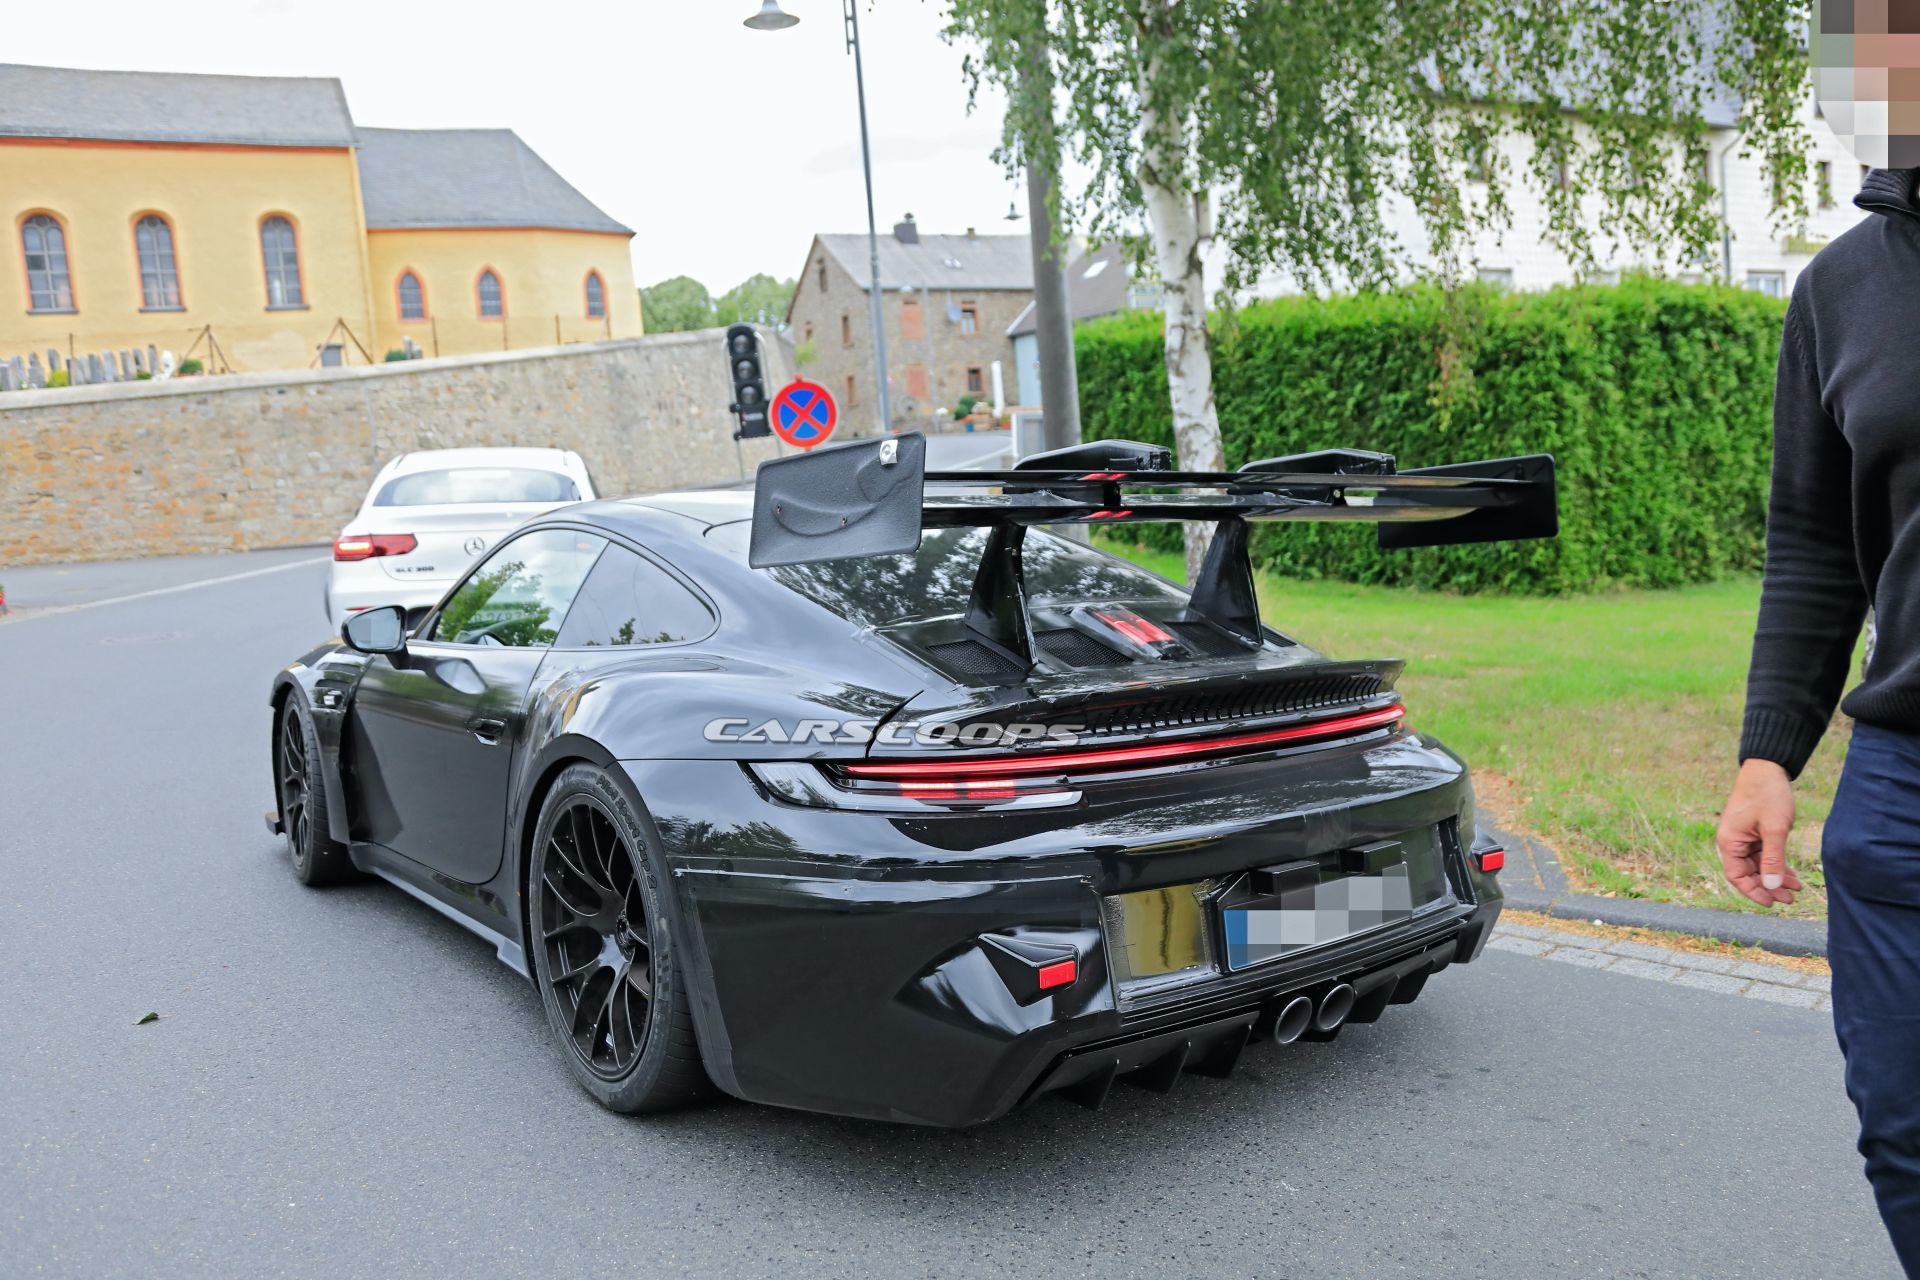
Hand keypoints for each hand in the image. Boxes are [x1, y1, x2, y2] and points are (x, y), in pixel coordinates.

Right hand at [1715, 759, 1803, 906]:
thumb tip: (1771, 887)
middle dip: (1769, 887)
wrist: (1768, 768)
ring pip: (1757, 866)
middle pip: (1748, 873)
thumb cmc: (1768, 795)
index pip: (1736, 877)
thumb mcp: (1774, 829)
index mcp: (1730, 842)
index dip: (1754, 892)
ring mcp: (1743, 837)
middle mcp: (1733, 842)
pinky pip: (1763, 855)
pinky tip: (1791, 874)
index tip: (1773, 902)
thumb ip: (1773, 860)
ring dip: (1775, 877)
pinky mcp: (1753, 832)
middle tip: (1791, 898)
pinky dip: (1776, 865)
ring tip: (1796, 888)